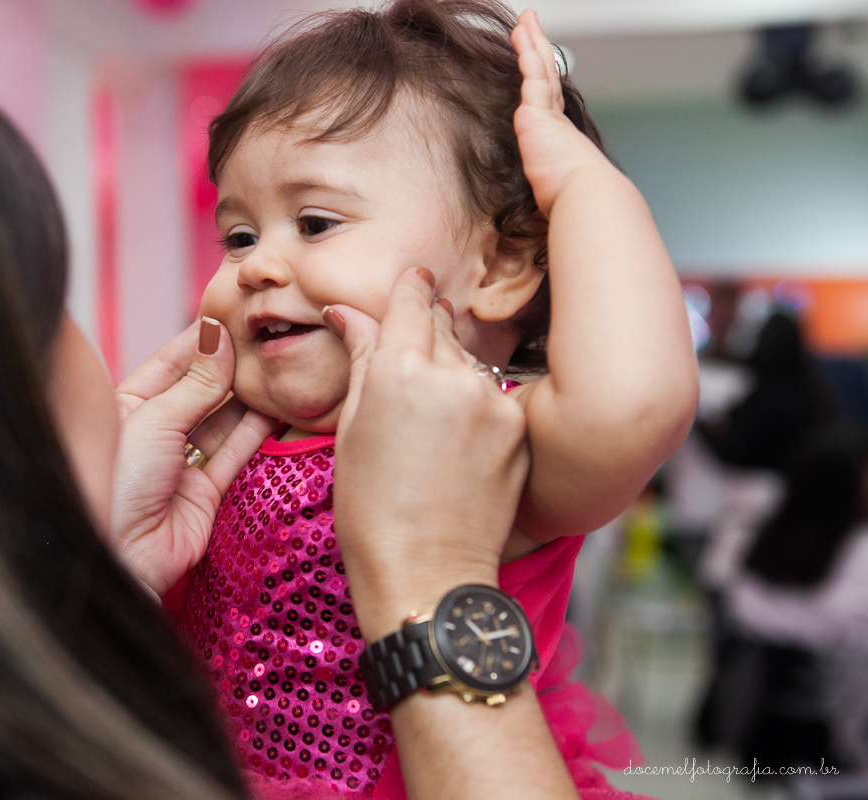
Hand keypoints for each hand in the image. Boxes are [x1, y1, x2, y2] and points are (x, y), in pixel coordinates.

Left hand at [112, 318, 276, 595]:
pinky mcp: (205, 495)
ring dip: (248, 397)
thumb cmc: (115, 481)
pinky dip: (257, 432)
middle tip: (265, 337)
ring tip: (279, 364)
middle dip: (230, 366)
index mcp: (126, 408)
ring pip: (222, 422)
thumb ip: (196, 384)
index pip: (170, 363)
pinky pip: (235, 455)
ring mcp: (180, 465)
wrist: (117, 556)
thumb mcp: (155, 420)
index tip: (231, 316)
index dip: (201, 340)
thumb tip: (220, 339)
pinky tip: (278, 405)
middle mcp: (154, 433)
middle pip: (200, 391)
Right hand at [324, 269, 530, 639]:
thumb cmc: (372, 512)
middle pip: (441, 323)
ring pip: (469, 359)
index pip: (410, 300)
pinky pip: (493, 394)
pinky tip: (457, 441)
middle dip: (424, 330)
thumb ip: (361, 361)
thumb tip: (349, 313)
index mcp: (398, 370)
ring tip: (428, 417)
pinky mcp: (518, 426)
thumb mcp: (350, 430)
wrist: (428, 573)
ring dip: (450, 369)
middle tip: (408, 360)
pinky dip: (476, 403)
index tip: (411, 282)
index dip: (409, 288)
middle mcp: (451, 374)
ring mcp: (491, 400)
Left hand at [510, 9, 614, 216]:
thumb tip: (539, 227)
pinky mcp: (537, 111)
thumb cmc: (572, 207)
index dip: (544, 85)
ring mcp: (550, 116)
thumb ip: (545, 200)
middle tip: (532, 30)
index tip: (540, 71)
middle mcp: (558, 124)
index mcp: (561, 142)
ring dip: (532, 43)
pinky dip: (527, 49)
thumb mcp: (552, 200)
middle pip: (547, 79)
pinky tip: (521, 32)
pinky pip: (531, 71)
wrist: (587, 198)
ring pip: (539, 69)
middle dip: (539, 53)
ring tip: (525, 22)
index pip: (550, 106)